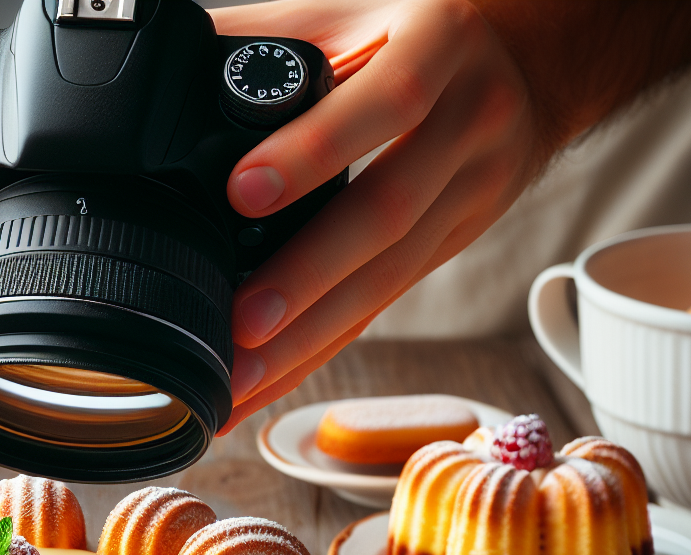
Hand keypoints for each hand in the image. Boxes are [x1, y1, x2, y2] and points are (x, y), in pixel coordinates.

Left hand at [211, 0, 538, 433]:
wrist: (529, 60)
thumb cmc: (413, 30)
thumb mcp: (355, 9)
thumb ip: (270, 38)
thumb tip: (162, 60)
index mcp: (439, 44)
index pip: (385, 102)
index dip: (316, 150)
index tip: (242, 191)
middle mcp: (470, 122)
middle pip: (389, 213)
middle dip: (309, 276)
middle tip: (240, 322)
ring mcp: (473, 193)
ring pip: (389, 277)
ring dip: (309, 336)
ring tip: (239, 376)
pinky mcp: (455, 244)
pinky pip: (384, 304)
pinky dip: (321, 348)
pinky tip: (269, 381)